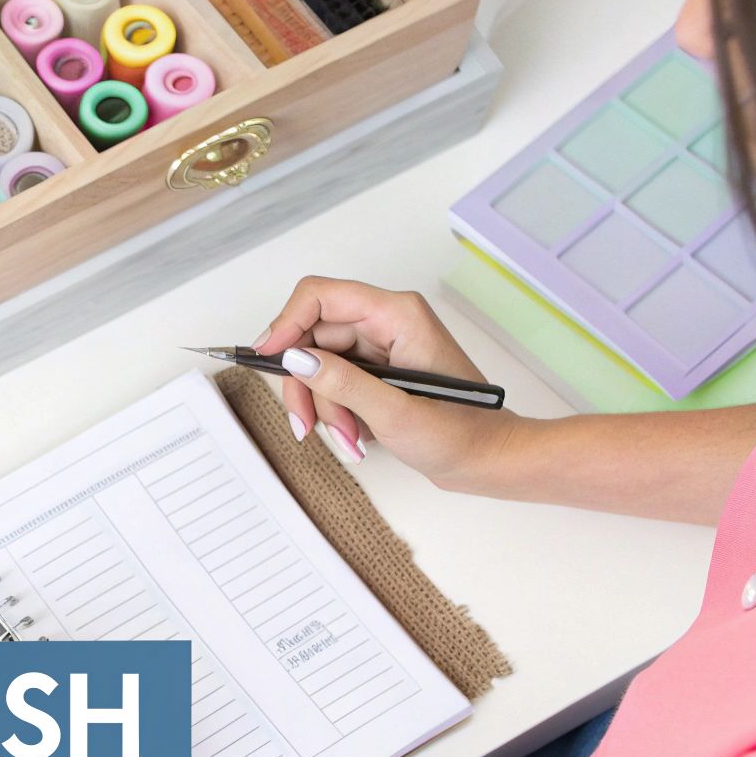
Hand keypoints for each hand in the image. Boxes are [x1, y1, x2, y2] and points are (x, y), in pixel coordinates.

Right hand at [254, 277, 515, 487]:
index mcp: (397, 315)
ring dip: (323, 407)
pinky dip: (333, 411)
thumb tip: (296, 359)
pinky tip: (355, 434)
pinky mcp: (374, 370)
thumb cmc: (461, 434)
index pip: (320, 296)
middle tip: (307, 425)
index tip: (267, 358)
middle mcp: (385, 322)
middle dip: (307, 385)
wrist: (487, 459)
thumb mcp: (396, 414)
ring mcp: (378, 346)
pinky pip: (331, 381)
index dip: (286, 323)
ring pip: (317, 365)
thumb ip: (343, 384)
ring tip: (349, 439)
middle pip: (312, 337)